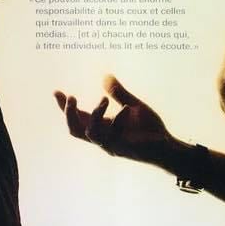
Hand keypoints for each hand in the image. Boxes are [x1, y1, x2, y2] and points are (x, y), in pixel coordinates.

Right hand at [54, 75, 173, 166]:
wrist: (167, 147)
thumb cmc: (149, 129)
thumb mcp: (133, 106)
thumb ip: (119, 93)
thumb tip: (105, 76)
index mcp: (102, 127)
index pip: (78, 118)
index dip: (64, 107)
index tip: (56, 91)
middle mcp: (102, 137)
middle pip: (74, 129)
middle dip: (68, 114)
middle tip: (71, 96)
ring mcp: (111, 145)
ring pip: (90, 133)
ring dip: (95, 115)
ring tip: (104, 99)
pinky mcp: (122, 149)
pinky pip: (114, 135)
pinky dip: (119, 119)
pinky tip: (127, 109)